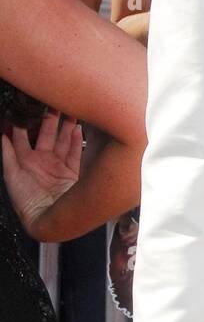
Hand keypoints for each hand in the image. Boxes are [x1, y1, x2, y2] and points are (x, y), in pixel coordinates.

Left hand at [0, 109, 82, 240]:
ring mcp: (58, 165)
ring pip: (62, 139)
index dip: (25, 122)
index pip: (23, 136)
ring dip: (65, 125)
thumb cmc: (27, 201)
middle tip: (53, 102)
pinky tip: (77, 128)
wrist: (49, 219)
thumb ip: (8, 155)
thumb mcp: (12, 176)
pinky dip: (77, 140)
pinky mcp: (72, 171)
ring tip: (69, 109)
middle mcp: (42, 160)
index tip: (28, 107)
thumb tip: (3, 136)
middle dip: (49, 118)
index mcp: (25, 161)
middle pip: (46, 134)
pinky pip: (75, 151)